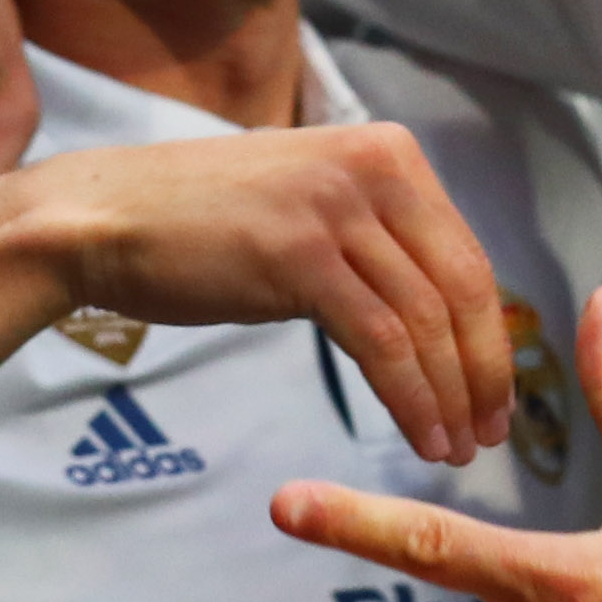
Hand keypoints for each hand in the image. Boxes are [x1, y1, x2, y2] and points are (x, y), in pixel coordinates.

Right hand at [12, 126, 512, 467]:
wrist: (102, 217)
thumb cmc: (202, 224)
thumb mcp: (311, 207)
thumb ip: (376, 241)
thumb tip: (439, 310)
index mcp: (390, 152)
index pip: (467, 254)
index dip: (491, 333)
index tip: (498, 390)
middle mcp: (376, 168)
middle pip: (463, 286)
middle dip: (485, 369)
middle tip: (494, 431)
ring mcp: (338, 208)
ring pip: (426, 320)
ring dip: (451, 396)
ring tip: (457, 449)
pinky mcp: (300, 256)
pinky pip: (382, 342)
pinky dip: (411, 397)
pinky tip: (422, 437)